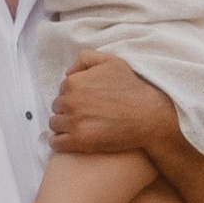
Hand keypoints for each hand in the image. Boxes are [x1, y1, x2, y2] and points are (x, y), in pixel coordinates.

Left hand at [48, 49, 177, 158]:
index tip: (86, 103)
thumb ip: (85, 59)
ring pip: (55, 124)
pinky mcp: (79, 141)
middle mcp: (70, 101)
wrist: (149, 115)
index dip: (73, 97)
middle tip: (85, 116)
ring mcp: (73, 122)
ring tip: (80, 128)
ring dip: (64, 126)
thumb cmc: (132, 88)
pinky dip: (61, 142)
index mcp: (74, 82)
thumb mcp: (111, 62)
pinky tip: (72, 141)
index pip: (62, 91)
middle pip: (57, 108)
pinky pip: (56, 143)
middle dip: (68, 111)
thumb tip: (67, 72)